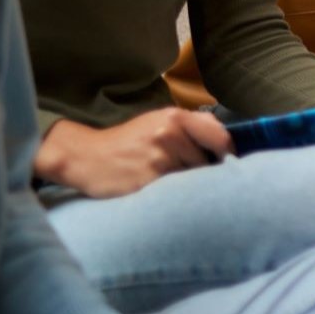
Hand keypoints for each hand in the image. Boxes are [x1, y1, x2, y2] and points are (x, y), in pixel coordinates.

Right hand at [35, 108, 233, 197]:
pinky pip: (174, 193)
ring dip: (185, 186)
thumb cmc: (129, 141)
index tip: (225, 164)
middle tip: (185, 177)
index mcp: (176, 117)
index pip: (220, 137)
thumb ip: (191, 127)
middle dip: (201, 173)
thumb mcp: (159, 122)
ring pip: (191, 179)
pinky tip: (159, 193)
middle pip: (206, 162)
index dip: (227, 154)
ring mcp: (159, 158)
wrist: (87, 156)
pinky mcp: (148, 181)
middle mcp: (170, 134)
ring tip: (167, 184)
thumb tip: (226, 144)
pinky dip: (171, 196)